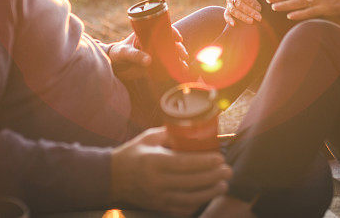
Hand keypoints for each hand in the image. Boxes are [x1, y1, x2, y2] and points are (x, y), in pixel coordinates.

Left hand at [109, 31, 188, 80]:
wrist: (114, 64)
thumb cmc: (118, 53)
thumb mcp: (126, 53)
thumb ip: (136, 56)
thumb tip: (149, 61)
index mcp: (147, 33)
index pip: (163, 29)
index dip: (173, 32)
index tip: (178, 39)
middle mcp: (153, 41)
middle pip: (170, 42)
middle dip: (179, 48)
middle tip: (183, 56)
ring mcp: (154, 52)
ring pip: (170, 53)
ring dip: (179, 58)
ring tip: (183, 66)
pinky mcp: (154, 63)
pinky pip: (166, 63)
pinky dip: (174, 66)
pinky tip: (180, 70)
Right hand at [111, 127, 231, 215]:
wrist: (112, 178)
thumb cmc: (132, 154)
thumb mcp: (148, 138)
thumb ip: (170, 134)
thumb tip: (192, 129)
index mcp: (154, 162)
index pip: (185, 164)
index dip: (205, 162)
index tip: (220, 158)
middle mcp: (157, 182)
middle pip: (192, 182)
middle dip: (214, 177)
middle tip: (228, 171)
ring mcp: (158, 197)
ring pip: (190, 199)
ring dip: (210, 192)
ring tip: (222, 184)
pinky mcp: (159, 207)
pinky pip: (182, 209)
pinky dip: (197, 203)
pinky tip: (206, 195)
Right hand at [224, 0, 261, 25]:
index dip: (251, 2)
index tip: (260, 8)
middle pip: (239, 4)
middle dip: (249, 11)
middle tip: (259, 17)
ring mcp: (228, 2)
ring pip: (234, 10)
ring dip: (242, 17)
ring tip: (252, 22)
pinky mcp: (227, 9)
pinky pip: (226, 15)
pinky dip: (228, 19)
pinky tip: (234, 25)